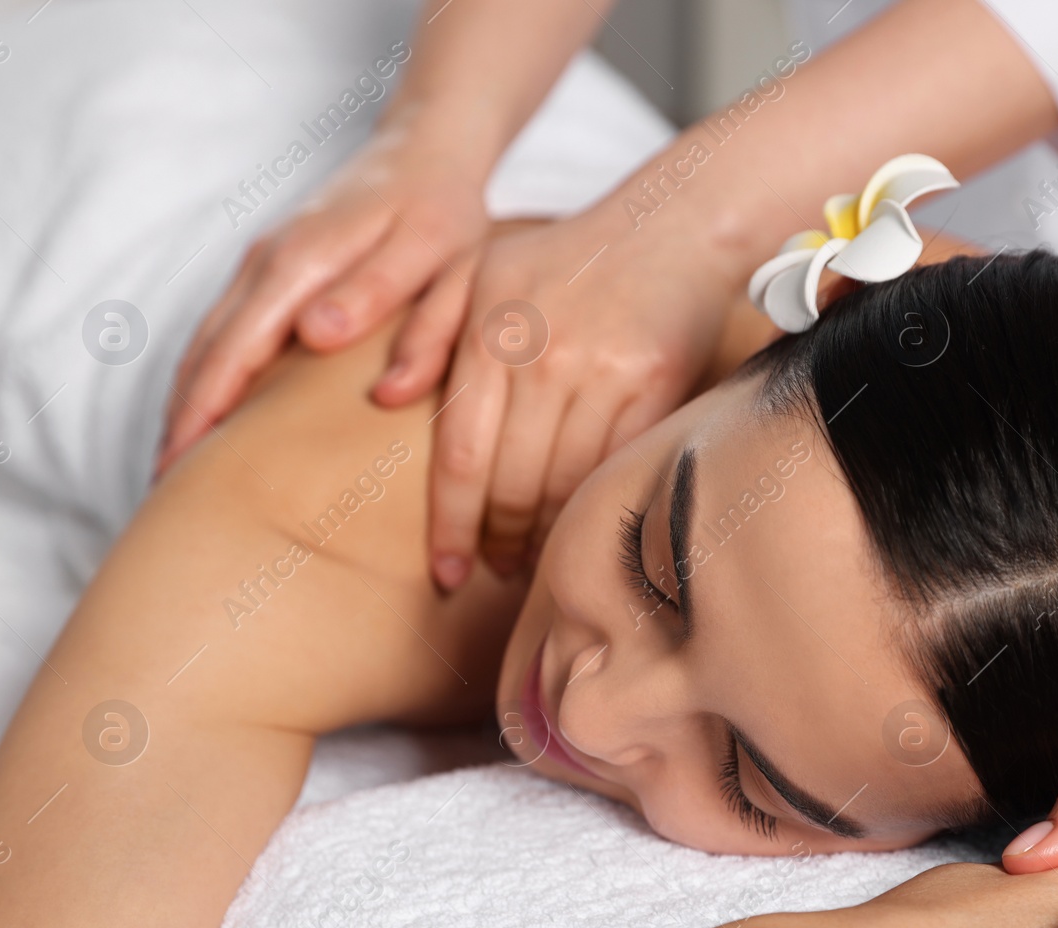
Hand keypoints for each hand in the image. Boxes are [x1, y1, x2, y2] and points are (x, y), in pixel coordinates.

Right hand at [159, 118, 488, 469]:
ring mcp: (261, 265)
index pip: (235, 349)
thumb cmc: (439, 208)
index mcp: (299, 262)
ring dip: (187, 400)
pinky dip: (207, 375)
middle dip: (181, 418)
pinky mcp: (270, 271)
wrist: (424, 152)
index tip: (181, 464)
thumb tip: (315, 335)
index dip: (206, 409)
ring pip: (207, 341)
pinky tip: (210, 415)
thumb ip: (377, 290)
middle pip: (206, 351)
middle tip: (163, 490)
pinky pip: (226, 331)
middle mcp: (266, 263)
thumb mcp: (429, 248)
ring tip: (175, 466)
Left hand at [427, 203, 737, 584]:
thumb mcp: (478, 268)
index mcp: (490, 332)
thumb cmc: (565, 255)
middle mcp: (542, 355)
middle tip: (495, 569)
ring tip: (533, 560)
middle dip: (499, 540)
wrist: (672, 225)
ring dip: (545, 534)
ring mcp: (600, 370)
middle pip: (510, 481)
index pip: (460, 453)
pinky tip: (580, 527)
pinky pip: (615, 465)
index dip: (451, 524)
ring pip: (563, 482)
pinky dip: (593, 506)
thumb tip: (385, 397)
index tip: (446, 572)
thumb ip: (426, 328)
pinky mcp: (654, 383)